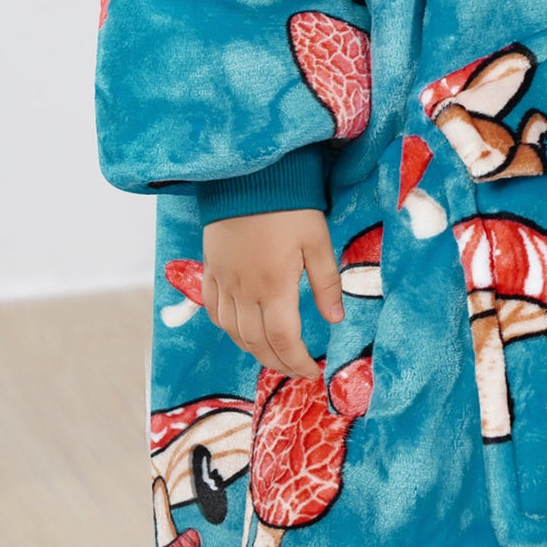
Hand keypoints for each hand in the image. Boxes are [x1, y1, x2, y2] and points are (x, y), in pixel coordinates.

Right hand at [200, 208, 343, 381]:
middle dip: (278, 362)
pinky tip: (241, 330)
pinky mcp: (211, 269)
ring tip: (274, 355)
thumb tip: (335, 319)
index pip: (284, 340)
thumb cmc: (290, 206)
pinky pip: (214, 310)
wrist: (248, 175)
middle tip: (296, 369)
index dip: (298, 362)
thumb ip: (326, 283)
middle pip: (257, 343)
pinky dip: (228, 328)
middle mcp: (244, 290)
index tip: (313, 371)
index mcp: (274, 286)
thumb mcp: (318, 241)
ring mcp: (224, 281)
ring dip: (254, 350)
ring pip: (233, 332)